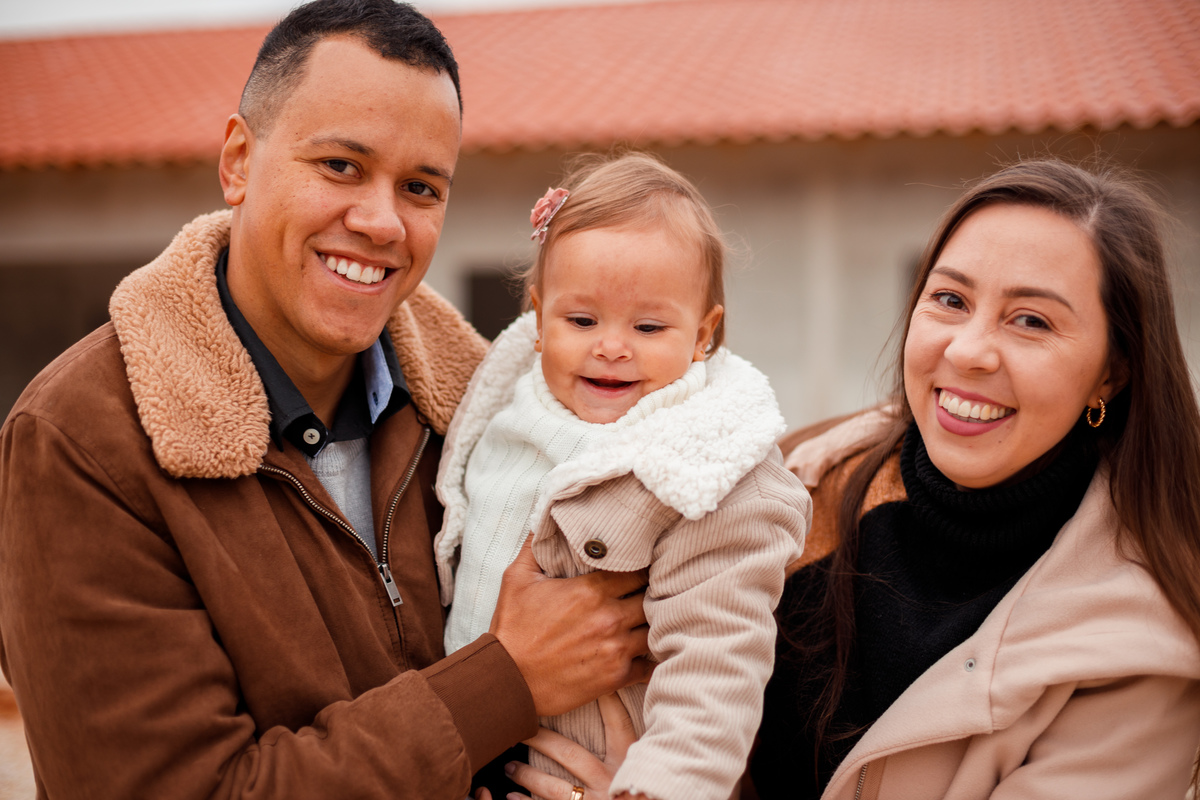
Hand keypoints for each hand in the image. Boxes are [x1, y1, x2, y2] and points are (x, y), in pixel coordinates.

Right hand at [490, 538, 650, 715]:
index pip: (638, 572)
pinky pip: (649, 666)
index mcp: (591, 591)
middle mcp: (609, 618)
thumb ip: (535, 546)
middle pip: (652, 599)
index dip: (643, 569)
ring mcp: (615, 649)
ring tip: (648, 621)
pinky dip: (651, 659)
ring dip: (652, 625)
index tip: (641, 569)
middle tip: (650, 594)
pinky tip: (646, 653)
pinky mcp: (614, 677)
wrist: (506, 679)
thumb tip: (542, 518)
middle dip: (651, 595)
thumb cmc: (512, 629)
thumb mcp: (517, 579)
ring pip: (654, 630)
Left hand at [503, 693, 640, 799]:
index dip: (605, 700)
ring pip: (554, 788)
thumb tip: (620, 704)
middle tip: (520, 728)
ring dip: (527, 776)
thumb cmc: (646, 794)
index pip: (618, 725)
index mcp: (630, 767)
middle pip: (571, 754)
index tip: (584, 682)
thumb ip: (635, 750)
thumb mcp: (646, 773)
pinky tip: (511, 799)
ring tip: (509, 766)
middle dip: (541, 739)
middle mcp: (613, 785)